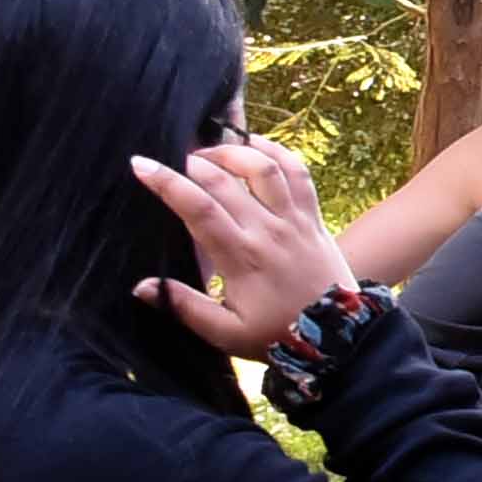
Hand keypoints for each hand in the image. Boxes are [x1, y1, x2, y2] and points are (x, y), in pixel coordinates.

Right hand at [134, 138, 357, 354]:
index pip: (199, 209)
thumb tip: (142, 286)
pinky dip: (278, 152)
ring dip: (232, 152)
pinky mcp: (314, 217)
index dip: (168, 183)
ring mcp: (294, 220)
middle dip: (192, 161)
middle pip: (225, 180)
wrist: (341, 336)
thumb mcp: (226, 333)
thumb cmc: (278, 335)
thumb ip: (185, 307)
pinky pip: (299, 173)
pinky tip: (256, 145)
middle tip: (171, 158)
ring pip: (263, 168)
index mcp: (240, 258)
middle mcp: (267, 231)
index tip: (141, 164)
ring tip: (208, 153)